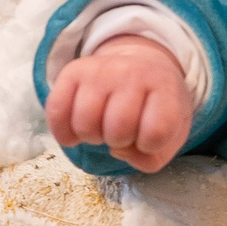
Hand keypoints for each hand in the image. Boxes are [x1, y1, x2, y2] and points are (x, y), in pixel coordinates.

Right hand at [46, 34, 191, 172]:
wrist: (142, 68)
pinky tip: (75, 133)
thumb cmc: (155, 109)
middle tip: (120, 132)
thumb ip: (151, 157)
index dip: (148, 145)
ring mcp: (101, 69)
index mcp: (165, 88)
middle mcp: (132, 73)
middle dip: (118, 141)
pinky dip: (63, 132)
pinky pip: (56, 110)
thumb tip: (117, 151)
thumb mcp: (170, 135)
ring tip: (100, 128)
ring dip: (91, 137)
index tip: (146, 136)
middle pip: (117, 129)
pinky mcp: (73, 70)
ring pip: (85, 123)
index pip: (155, 132)